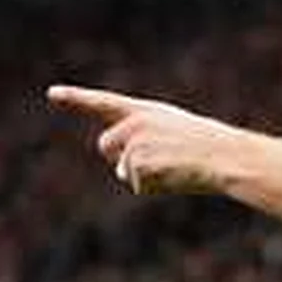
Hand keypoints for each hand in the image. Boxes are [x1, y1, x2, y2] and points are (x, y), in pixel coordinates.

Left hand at [47, 85, 243, 194]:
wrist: (229, 157)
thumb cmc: (213, 148)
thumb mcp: (178, 133)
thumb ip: (145, 139)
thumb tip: (124, 172)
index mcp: (146, 110)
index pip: (103, 102)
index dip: (76, 98)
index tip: (52, 93)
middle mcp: (134, 122)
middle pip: (107, 146)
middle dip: (125, 159)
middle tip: (164, 160)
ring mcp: (134, 142)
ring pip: (124, 171)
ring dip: (147, 177)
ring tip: (178, 168)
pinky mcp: (136, 163)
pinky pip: (139, 186)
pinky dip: (157, 188)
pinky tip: (178, 176)